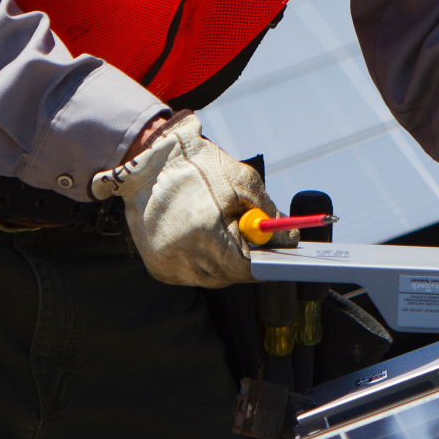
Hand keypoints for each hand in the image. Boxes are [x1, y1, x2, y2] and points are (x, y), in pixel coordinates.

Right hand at [90, 112, 296, 286]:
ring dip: (223, 260)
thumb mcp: (242, 180)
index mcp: (204, 233)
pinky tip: (201, 235)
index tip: (276, 255)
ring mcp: (166, 264)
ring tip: (224, 231)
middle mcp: (181, 256)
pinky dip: (202, 260)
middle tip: (257, 244)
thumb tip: (286, 236)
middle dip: (245, 260)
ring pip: (209, 277)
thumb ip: (266, 211)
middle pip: (228, 276)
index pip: (244, 268)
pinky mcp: (156, 267)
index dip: (263, 262)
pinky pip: (190, 273)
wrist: (152, 161)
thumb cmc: (201, 166)